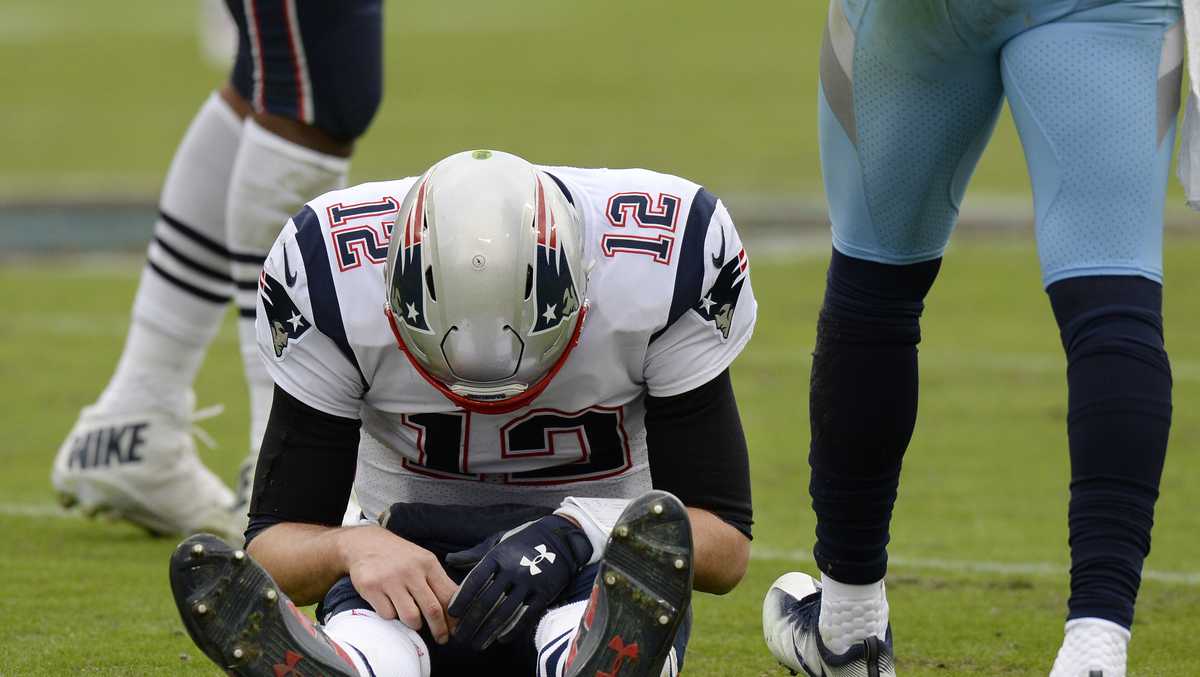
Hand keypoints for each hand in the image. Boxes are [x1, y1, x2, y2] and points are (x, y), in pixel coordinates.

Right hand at [338, 524, 458, 643]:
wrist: (364, 543)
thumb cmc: (399, 556)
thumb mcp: (422, 561)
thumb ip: (437, 582)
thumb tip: (455, 611)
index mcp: (428, 563)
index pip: (448, 595)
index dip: (454, 617)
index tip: (456, 629)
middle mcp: (411, 571)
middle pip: (432, 609)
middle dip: (439, 629)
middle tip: (441, 638)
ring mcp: (390, 580)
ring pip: (410, 617)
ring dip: (414, 624)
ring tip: (413, 619)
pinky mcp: (371, 588)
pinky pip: (388, 615)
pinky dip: (391, 615)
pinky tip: (390, 605)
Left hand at [445, 515, 592, 649]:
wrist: (560, 539)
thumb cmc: (524, 541)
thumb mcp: (499, 542)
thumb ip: (474, 554)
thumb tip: (450, 559)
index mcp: (498, 556)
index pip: (475, 581)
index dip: (462, 599)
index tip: (451, 613)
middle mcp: (513, 570)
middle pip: (487, 601)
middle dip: (471, 622)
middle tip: (460, 636)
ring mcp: (529, 583)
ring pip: (504, 613)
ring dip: (488, 631)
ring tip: (476, 644)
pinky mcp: (544, 594)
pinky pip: (525, 616)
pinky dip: (511, 630)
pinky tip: (500, 639)